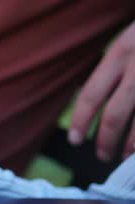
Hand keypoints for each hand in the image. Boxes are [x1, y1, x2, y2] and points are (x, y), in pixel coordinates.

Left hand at [70, 21, 134, 160]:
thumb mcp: (129, 44)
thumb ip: (114, 70)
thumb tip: (93, 106)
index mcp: (120, 52)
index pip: (91, 94)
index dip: (81, 122)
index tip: (75, 141)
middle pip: (114, 116)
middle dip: (105, 142)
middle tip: (102, 155)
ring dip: (131, 147)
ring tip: (125, 158)